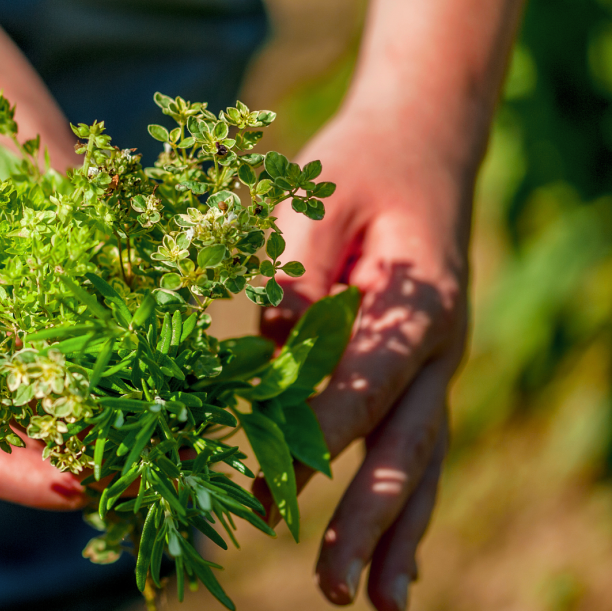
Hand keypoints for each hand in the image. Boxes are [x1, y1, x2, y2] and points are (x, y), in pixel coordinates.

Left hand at [255, 104, 469, 609]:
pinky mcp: (418, 371)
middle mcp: (438, 345)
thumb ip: (296, 275)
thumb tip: (270, 357)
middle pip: (404, 445)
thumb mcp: (321, 197)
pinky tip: (389, 554)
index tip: (273, 488)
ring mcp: (436, 363)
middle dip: (367, 520)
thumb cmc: (364, 167)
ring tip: (377, 603)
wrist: (423, 145)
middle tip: (334, 586)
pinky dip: (402, 501)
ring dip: (398, 533)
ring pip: (420, 460)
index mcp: (416, 302)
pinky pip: (413, 444)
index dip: (317, 439)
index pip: (362, 386)